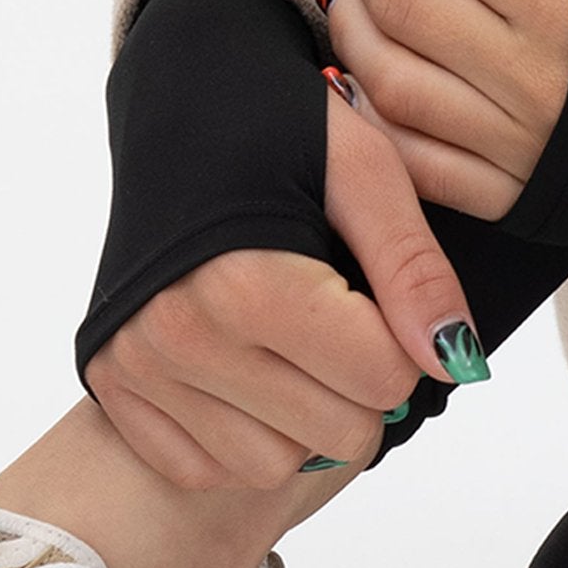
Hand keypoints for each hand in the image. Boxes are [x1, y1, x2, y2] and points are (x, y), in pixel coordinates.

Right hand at [84, 86, 478, 491]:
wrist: (179, 100)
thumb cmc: (281, 127)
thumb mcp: (366, 173)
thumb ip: (414, 270)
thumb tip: (456, 362)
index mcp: (248, 282)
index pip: (383, 380)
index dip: (405, 342)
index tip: (381, 298)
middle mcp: (181, 333)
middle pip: (338, 434)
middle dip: (362, 385)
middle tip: (342, 320)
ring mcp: (139, 364)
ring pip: (271, 465)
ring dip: (302, 417)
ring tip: (292, 340)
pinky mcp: (112, 382)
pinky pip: (203, 466)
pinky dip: (237, 432)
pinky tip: (245, 365)